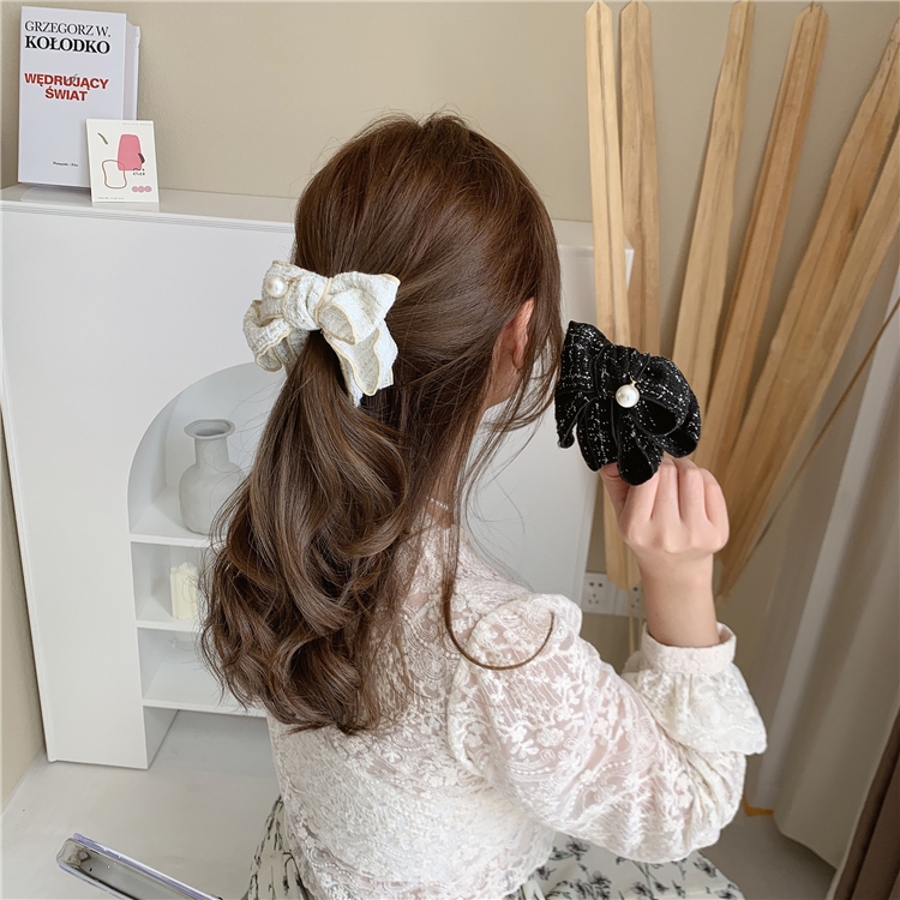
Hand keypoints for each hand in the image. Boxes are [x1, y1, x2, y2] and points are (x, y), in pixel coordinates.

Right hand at [598, 456, 728, 580]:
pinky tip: (694, 491)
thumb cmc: (649, 539)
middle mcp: (665, 536)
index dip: (650, 465)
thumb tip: (615, 458)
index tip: (651, 469)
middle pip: (671, 472)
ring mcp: (694, 536)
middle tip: (665, 475)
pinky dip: (704, 480)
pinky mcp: (718, 534)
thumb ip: (614, 481)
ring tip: (679, 479)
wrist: (674, 571)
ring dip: (686, 469)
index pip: (647, 477)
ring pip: (694, 475)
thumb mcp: (622, 513)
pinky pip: (713, 487)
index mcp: (636, 530)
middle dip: (668, 466)